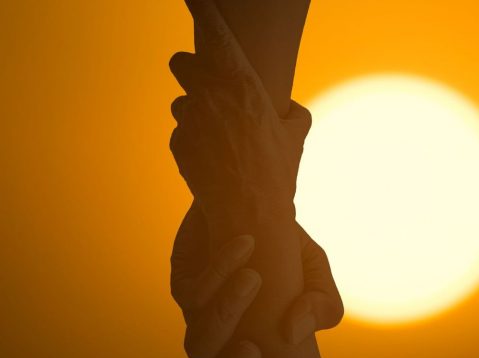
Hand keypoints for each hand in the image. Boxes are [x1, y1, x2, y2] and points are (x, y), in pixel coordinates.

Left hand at [169, 0, 311, 245]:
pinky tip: (214, 159)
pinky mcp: (177, 143)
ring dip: (195, 110)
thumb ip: (293, 111)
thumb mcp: (297, 134)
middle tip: (209, 86)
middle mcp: (209, 95)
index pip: (214, 31)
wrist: (251, 213)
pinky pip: (181, 132)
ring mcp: (189, 120)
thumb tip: (287, 106)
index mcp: (241, 83)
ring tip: (220, 136)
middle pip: (180, 61)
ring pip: (181, 101)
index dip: (202, 7)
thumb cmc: (279, 170)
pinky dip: (193, 140)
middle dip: (191, 69)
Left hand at [170, 203, 343, 357]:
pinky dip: (221, 269)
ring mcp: (200, 319)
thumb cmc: (288, 252)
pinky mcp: (182, 284)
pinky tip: (244, 244)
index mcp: (258, 354)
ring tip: (253, 278)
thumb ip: (323, 306)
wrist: (259, 206)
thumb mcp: (316, 275)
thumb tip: (292, 333)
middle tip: (253, 350)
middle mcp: (225, 346)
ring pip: (198, 346)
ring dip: (226, 315)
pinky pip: (193, 292)